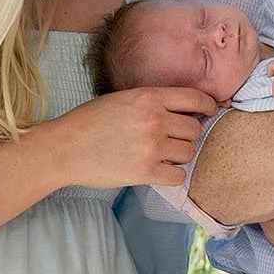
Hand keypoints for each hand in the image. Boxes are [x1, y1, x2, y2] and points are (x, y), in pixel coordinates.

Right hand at [47, 87, 218, 190]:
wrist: (64, 148)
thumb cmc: (89, 122)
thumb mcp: (122, 99)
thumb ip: (152, 102)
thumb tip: (181, 110)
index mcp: (149, 97)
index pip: (195, 98)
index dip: (207, 106)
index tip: (209, 112)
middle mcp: (154, 120)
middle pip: (195, 129)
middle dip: (187, 135)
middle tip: (172, 139)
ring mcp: (152, 147)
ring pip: (189, 153)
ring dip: (179, 155)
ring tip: (161, 155)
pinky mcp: (146, 172)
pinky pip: (178, 176)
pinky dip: (172, 175)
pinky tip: (159, 170)